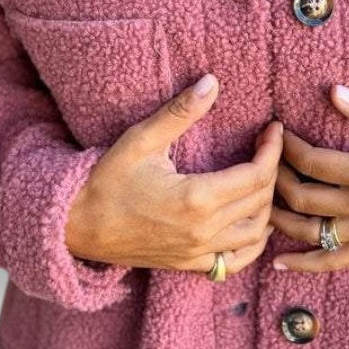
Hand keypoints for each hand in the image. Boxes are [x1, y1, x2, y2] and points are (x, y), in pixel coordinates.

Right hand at [66, 73, 283, 276]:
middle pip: (261, 201)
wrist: (75, 226)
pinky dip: (253, 243)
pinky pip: (236, 261)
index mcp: (196, 199)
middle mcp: (203, 231)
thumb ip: (180, 112)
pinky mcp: (189, 265)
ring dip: (267, 206)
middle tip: (269, 146)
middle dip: (273, 171)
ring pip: (255, 233)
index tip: (273, 129)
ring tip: (264, 179)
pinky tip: (254, 224)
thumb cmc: (105, 181)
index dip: (272, 149)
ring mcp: (197, 253)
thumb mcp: (140, 140)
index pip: (256, 174)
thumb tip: (211, 83)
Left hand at [268, 84, 348, 271]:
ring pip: (309, 233)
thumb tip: (333, 92)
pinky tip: (278, 262)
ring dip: (278, 217)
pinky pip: (334, 262)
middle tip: (263, 158)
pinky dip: (303, 265)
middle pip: (303, 197)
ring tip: (259, 199)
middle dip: (275, 176)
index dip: (288, 146)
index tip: (276, 130)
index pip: (313, 162)